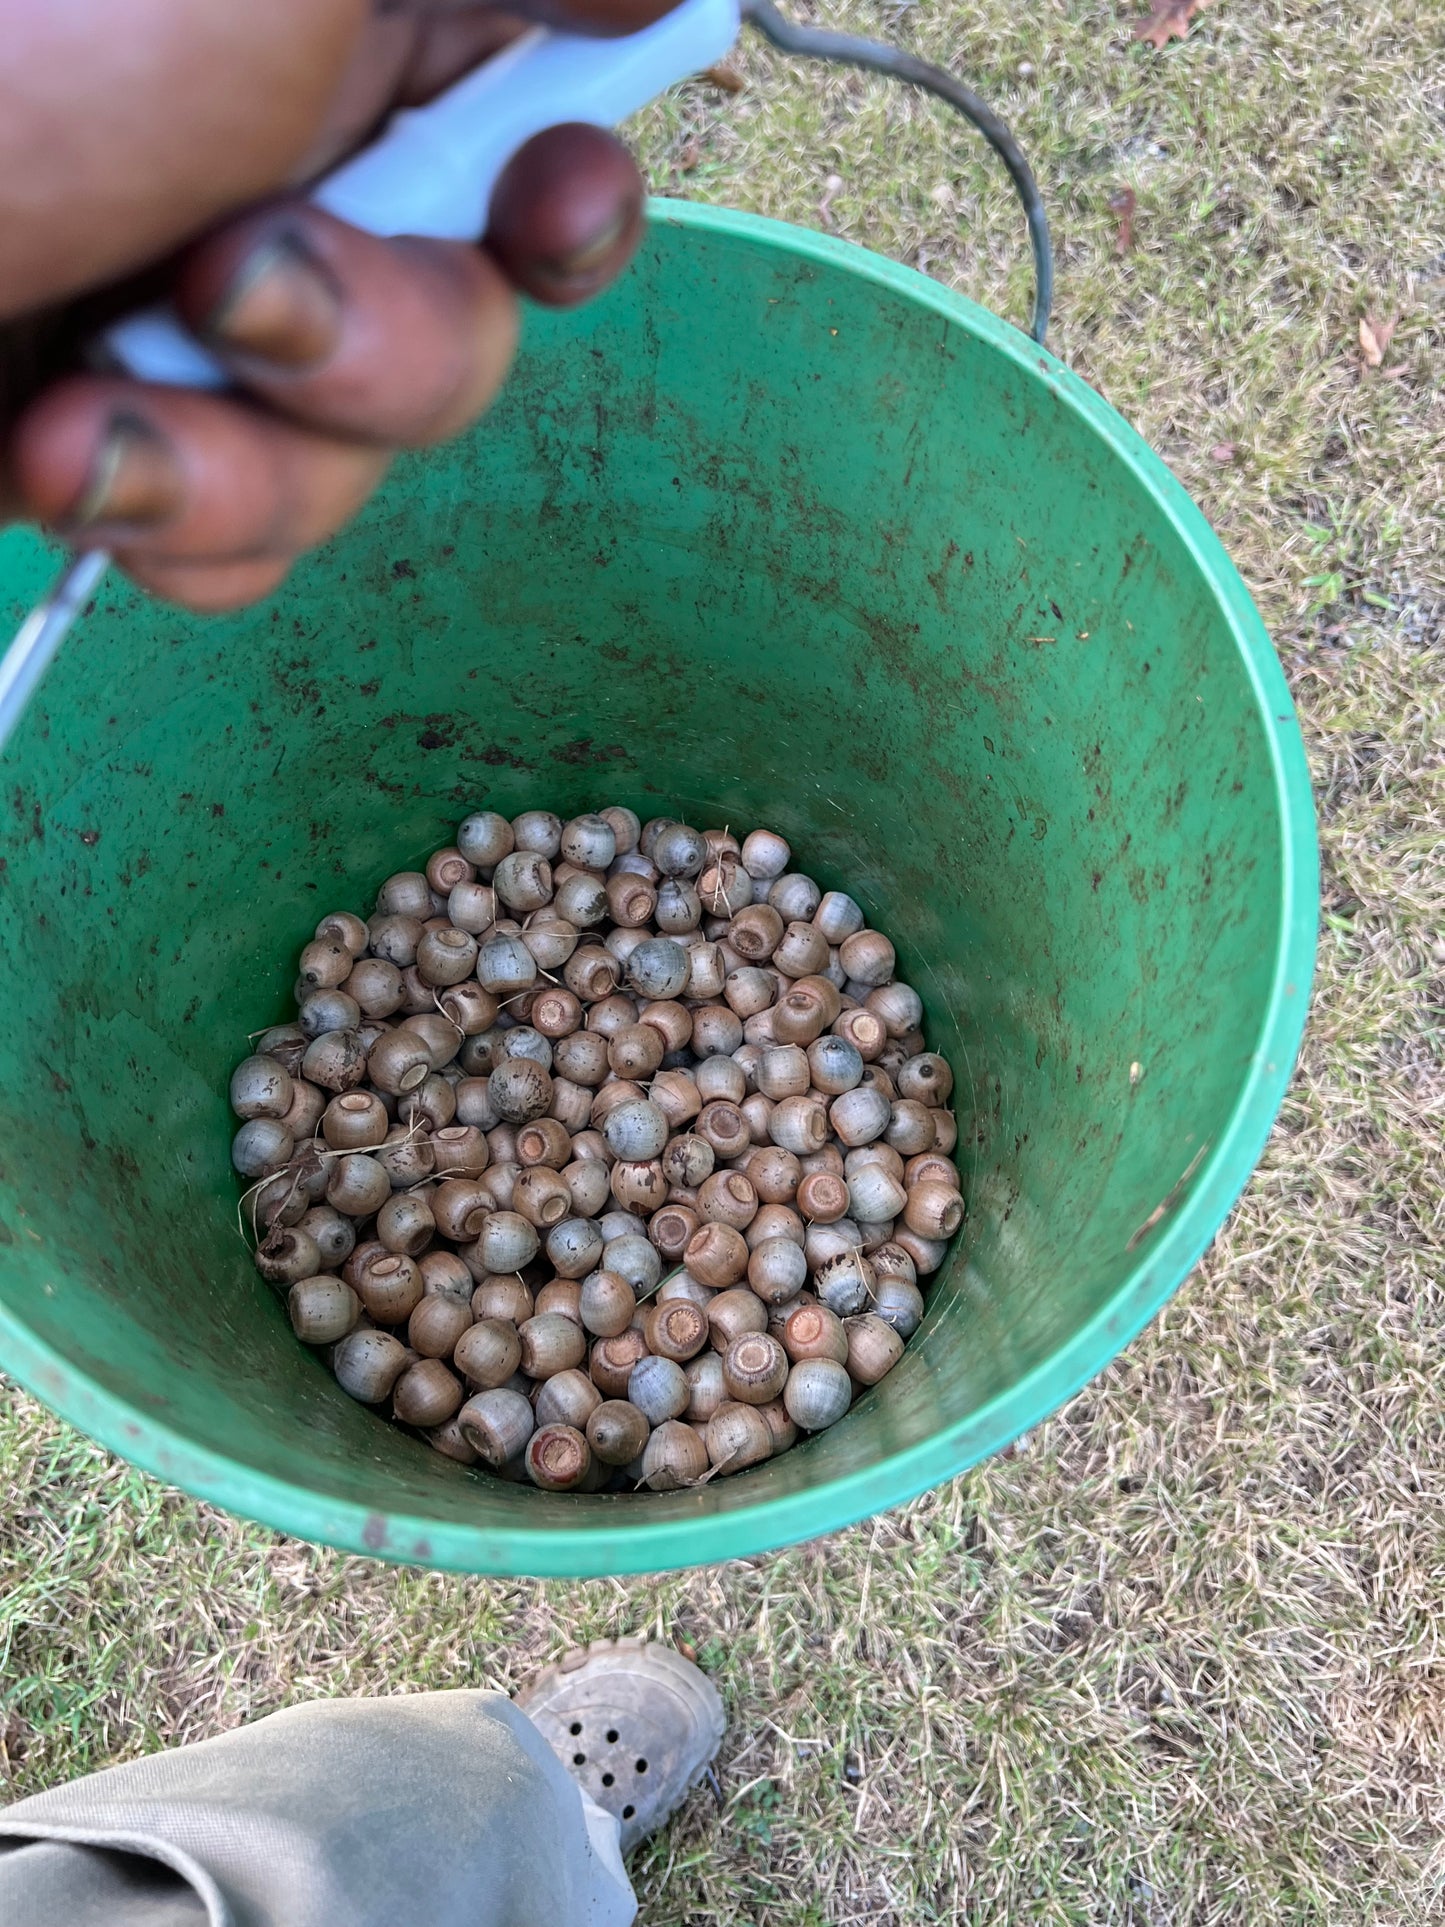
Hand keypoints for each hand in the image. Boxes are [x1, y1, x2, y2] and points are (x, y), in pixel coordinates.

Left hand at [0, 0, 673, 609]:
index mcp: (314, 14)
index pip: (531, 92)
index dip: (570, 185)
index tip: (541, 212)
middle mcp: (265, 149)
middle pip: (470, 311)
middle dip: (380, 352)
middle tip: (228, 295)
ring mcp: (183, 305)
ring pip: (361, 449)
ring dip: (257, 466)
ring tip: (84, 426)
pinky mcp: (112, 431)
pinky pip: (249, 533)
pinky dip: (179, 527)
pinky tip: (58, 476)